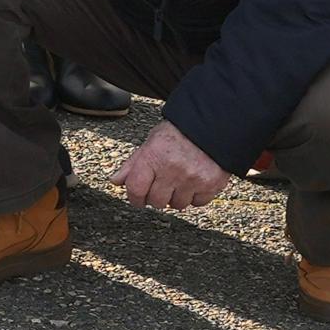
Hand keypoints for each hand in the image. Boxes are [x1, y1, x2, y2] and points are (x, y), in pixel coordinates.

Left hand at [115, 121, 229, 210]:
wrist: (212, 124)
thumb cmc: (180, 132)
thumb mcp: (152, 142)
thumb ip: (133, 163)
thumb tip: (116, 181)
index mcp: (153, 156)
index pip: (136, 189)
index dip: (134, 197)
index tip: (138, 198)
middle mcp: (172, 169)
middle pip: (156, 202)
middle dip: (156, 196)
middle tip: (162, 185)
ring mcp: (192, 178)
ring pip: (177, 205)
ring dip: (176, 197)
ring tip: (180, 181)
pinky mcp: (210, 184)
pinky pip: (198, 203)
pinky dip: (195, 196)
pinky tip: (194, 181)